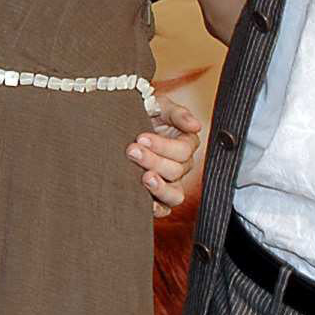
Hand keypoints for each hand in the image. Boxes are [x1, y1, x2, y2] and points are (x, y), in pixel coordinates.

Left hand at [130, 95, 203, 216]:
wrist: (118, 124)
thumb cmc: (142, 113)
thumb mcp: (160, 105)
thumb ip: (178, 114)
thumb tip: (196, 125)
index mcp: (185, 143)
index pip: (183, 151)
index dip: (163, 146)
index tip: (141, 138)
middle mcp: (180, 165)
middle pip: (176, 171)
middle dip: (152, 160)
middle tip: (131, 151)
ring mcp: (170, 183)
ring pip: (175, 194)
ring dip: (159, 188)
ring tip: (143, 178)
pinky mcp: (157, 197)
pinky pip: (164, 209)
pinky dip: (156, 209)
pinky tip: (145, 202)